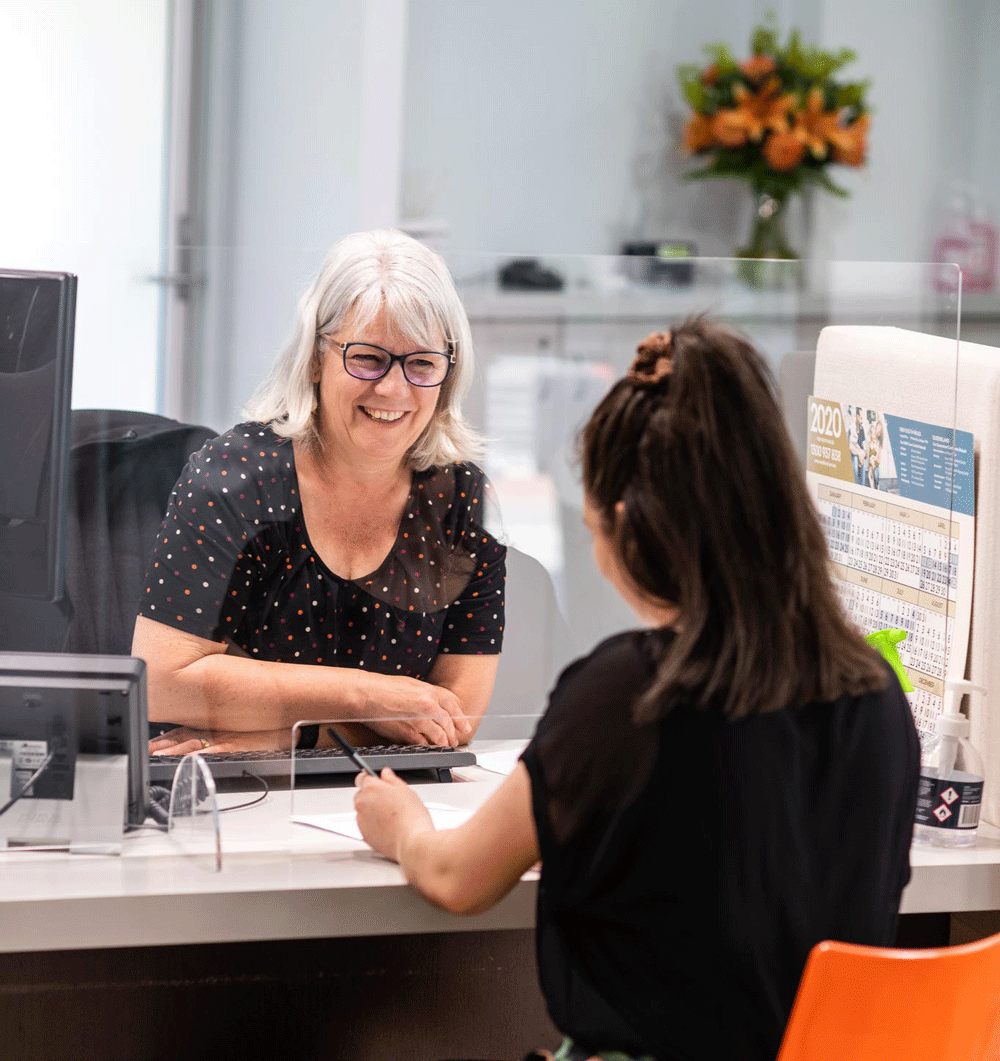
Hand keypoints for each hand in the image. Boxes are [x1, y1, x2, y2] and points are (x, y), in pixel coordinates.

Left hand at [149, 726, 292, 755]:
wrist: (287, 725)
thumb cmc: (263, 728)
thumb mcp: (235, 727)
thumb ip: (217, 733)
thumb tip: (200, 744)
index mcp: (212, 726)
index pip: (182, 732)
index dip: (163, 739)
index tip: (147, 745)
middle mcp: (215, 731)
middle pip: (183, 738)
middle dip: (162, 746)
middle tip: (146, 752)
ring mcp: (225, 738)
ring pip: (194, 744)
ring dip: (175, 751)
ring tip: (158, 757)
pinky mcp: (236, 746)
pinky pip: (216, 752)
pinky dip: (202, 756)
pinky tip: (191, 760)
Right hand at [352, 672, 473, 747]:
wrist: (367, 695)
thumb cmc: (385, 688)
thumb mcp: (413, 684)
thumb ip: (428, 695)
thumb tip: (437, 705)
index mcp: (431, 692)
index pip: (454, 707)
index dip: (461, 719)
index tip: (464, 727)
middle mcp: (429, 706)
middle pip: (450, 724)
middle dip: (454, 734)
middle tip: (455, 740)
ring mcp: (420, 721)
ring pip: (440, 737)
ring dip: (444, 743)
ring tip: (444, 746)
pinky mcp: (409, 733)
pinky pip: (424, 744)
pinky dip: (428, 747)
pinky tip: (428, 747)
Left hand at [353, 768, 433, 861]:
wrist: (411, 842)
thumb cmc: (411, 818)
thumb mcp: (406, 790)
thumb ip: (392, 778)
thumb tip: (386, 774)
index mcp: (371, 789)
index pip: (362, 777)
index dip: (372, 780)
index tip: (378, 783)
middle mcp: (362, 804)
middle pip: (361, 794)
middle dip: (373, 796)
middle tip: (390, 801)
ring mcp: (361, 820)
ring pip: (363, 810)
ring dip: (372, 811)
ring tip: (391, 816)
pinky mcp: (363, 835)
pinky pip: (365, 825)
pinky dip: (373, 825)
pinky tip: (388, 826)